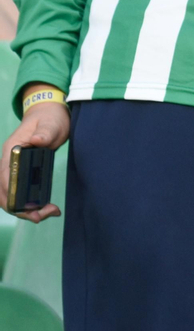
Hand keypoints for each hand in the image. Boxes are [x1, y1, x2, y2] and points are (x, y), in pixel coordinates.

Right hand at [1, 87, 71, 221]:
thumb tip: (36, 140)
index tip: (27, 207)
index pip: (3, 177)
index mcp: (11, 150)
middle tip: (42, 216)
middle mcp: (8, 162)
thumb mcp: (51, 123)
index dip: (11, 194)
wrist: (51, 115)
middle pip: (4, 191)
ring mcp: (14, 168)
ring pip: (11, 195)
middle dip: (19, 208)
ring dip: (25, 209)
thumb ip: (45, 132)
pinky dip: (29, 203)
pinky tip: (44, 207)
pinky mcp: (23, 173)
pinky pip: (19, 192)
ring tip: (47, 213)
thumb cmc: (50, 118)